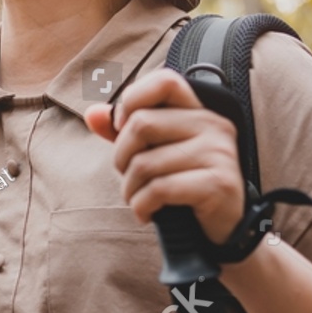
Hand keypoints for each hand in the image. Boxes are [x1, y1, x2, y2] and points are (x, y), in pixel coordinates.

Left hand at [82, 68, 244, 243]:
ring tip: (138, 199)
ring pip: (145, 163)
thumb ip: (123, 132)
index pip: (164, 80)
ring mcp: (219, 153)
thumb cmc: (181, 187)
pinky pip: (160, 189)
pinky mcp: (218, 183)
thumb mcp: (152, 154)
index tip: (122, 128)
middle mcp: (213, 125)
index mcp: (198, 112)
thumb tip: (92, 114)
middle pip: (142, 124)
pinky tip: (147, 213)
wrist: (218, 232)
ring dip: (130, 189)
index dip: (132, 100)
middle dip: (121, 157)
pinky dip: (141, 206)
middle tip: (129, 176)